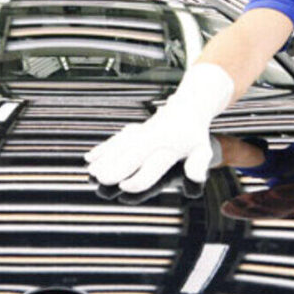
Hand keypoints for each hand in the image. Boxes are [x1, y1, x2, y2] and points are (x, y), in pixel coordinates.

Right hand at [84, 64, 234, 192]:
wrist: (187, 107)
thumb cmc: (194, 135)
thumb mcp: (202, 150)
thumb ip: (198, 164)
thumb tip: (196, 178)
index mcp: (170, 146)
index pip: (153, 165)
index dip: (139, 176)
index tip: (124, 186)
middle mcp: (153, 138)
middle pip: (132, 154)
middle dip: (116, 166)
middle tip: (101, 179)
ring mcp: (141, 133)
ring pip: (121, 146)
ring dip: (106, 158)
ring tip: (92, 172)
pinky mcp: (134, 131)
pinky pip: (117, 139)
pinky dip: (103, 148)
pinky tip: (90, 158)